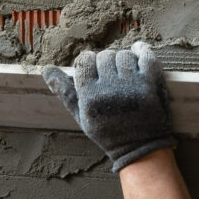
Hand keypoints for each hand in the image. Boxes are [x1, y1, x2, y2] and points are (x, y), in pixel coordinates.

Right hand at [43, 41, 175, 171]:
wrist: (140, 149)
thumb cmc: (108, 133)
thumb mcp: (81, 117)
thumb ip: (64, 92)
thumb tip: (46, 70)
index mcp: (91, 97)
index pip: (84, 61)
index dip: (88, 62)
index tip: (93, 68)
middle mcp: (110, 89)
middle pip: (104, 56)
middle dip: (106, 63)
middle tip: (111, 75)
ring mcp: (133, 85)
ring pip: (124, 54)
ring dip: (123, 60)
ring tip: (124, 73)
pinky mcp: (152, 83)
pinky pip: (146, 54)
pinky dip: (142, 50)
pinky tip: (138, 52)